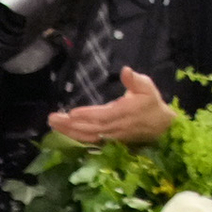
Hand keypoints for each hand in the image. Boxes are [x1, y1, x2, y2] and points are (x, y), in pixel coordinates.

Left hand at [45, 66, 175, 145]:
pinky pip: (89, 141)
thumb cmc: (151, 102)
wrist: (160, 126)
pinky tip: (62, 132)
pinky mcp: (108, 142)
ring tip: (52, 124)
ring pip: (87, 136)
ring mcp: (111, 137)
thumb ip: (135, 80)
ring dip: (68, 132)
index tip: (71, 113)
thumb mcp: (147, 87)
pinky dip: (75, 138)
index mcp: (124, 112)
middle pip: (90, 128)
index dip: (87, 115)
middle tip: (52, 118)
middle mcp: (116, 127)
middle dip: (70, 125)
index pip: (103, 116)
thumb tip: (126, 70)